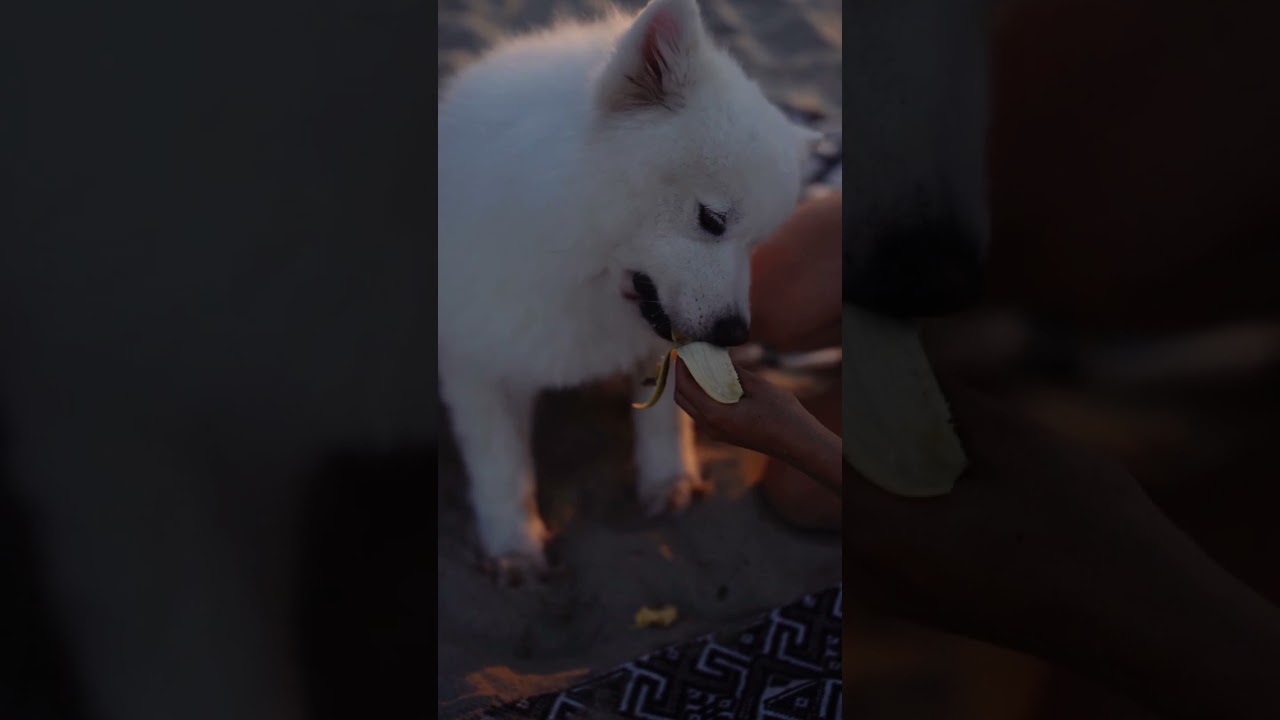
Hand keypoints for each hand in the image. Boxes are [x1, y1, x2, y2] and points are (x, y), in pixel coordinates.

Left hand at [674, 357, 842, 494]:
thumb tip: (717, 357)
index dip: (681, 367)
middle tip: (690, 355)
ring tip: (700, 365)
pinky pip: (703, 412)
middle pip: (683, 398)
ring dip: (691, 385)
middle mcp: (710, 427)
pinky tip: (713, 381)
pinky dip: (702, 395)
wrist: (798, 443)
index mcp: (715, 415)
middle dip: (682, 376)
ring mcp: (715, 433)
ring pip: (691, 406)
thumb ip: (734, 371)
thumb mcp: (758, 386)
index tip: (683, 350)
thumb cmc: (782, 415)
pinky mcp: (723, 434)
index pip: (685, 387)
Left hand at [845, 370, 1279, 718]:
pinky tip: (949, 465)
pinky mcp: (916, 599)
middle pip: (837, 475)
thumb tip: (898, 355)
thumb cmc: (1092, 537)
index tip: (857, 353)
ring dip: (886, 456)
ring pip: (862, 502)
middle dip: (862, 422)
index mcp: (880, 533)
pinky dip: (904, 490)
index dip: (836, 394)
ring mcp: (890, 593)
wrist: (1148, 625)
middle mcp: (868, 572)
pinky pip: (885, 529)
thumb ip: (943, 398)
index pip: (821, 447)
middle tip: (893, 372)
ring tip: (929, 413)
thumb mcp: (1017, 444)